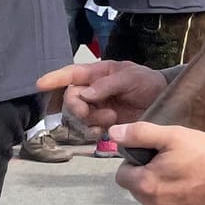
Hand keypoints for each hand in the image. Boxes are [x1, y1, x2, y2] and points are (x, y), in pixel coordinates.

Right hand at [37, 61, 166, 133]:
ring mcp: (98, 107)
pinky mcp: (104, 123)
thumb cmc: (148, 82)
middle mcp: (94, 90)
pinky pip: (89, 129)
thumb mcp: (132, 77)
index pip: (72, 74)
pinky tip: (104, 130)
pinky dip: (93, 131)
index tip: (40, 84)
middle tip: (93, 110)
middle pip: (71, 98)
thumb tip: (86, 94)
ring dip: (91, 119)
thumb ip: (108, 85)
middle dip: (78, 107)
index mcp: (98, 73)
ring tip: (112, 118)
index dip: (55, 78)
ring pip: (79, 116)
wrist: (164, 101)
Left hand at [109, 121, 204, 204]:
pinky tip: (191, 192)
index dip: (134, 162)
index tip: (153, 156)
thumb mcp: (172, 135)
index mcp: (144, 184)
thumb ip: (139, 133)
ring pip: (153, 201)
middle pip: (137, 188)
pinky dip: (175, 203)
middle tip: (171, 164)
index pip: (121, 175)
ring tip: (183, 177)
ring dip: (161, 190)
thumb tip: (113, 133)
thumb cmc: (204, 154)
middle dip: (147, 176)